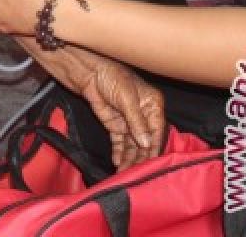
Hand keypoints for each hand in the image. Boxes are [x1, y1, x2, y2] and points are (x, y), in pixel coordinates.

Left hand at [20, 40, 165, 169]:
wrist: (88, 73)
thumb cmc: (111, 76)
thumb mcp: (127, 98)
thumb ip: (136, 122)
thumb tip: (146, 143)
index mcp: (153, 105)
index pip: (157, 131)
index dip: (154, 147)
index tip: (151, 163)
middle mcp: (143, 114)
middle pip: (145, 141)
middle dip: (141, 157)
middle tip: (136, 172)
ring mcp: (129, 121)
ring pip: (132, 144)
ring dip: (129, 158)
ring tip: (125, 171)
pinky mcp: (115, 125)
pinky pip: (119, 142)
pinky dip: (119, 152)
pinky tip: (118, 162)